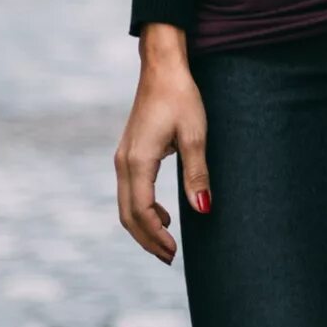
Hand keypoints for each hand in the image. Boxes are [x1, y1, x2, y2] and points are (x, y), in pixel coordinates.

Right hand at [115, 27, 208, 264]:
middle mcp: (124, 163)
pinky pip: (130, 190)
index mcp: (138, 161)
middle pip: (128, 214)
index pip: (140, 211)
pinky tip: (163, 214)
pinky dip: (143, 209)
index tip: (173, 253)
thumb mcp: (195, 135)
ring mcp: (123, 158)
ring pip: (126, 204)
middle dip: (147, 239)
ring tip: (167, 243)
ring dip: (144, 226)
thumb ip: (197, 175)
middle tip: (169, 258)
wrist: (163, 67)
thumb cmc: (181, 97)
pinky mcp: (128, 153)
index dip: (155, 236)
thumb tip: (203, 210)